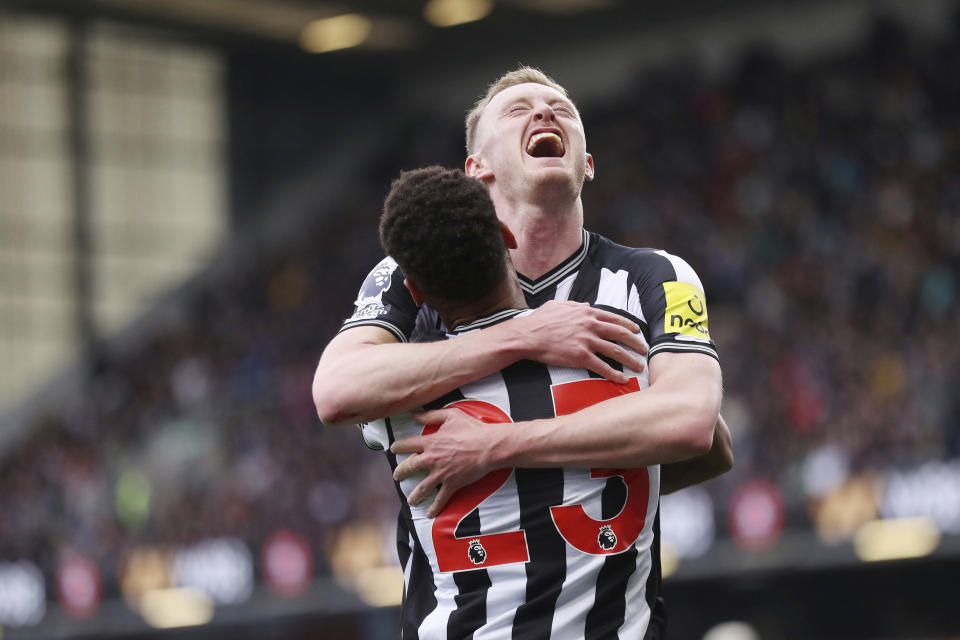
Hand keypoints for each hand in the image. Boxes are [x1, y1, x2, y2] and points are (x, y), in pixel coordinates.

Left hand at [391, 408, 505, 517]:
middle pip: (410, 467)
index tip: (393, 449)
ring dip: (414, 495)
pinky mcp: (452, 484)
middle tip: (397, 476)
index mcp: (431, 442)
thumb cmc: (472, 429)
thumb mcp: (451, 416)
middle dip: (401, 472)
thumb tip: (415, 415)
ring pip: (422, 488)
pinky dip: (434, 508)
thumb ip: (431, 415)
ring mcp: (441, 474)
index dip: (398, 446)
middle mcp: (432, 459)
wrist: (488, 447)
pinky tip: (429, 514)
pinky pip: (440, 499)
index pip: (408, 444)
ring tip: (411, 500)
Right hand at [514, 301, 646, 382]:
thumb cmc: (539, 320)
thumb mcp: (558, 305)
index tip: (636, 330)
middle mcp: (590, 326)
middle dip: (635, 342)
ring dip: (630, 359)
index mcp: (586, 312)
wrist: (527, 335)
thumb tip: (587, 306)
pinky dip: (614, 373)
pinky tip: (622, 379)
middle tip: (643, 349)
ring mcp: (586, 341)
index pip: (614, 318)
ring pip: (615, 351)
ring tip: (638, 366)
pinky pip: (602, 366)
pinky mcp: (580, 357)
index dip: (628, 325)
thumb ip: (575, 305)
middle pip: (620, 334)